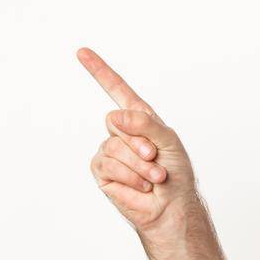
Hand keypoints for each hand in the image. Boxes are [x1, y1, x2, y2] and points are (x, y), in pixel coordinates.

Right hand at [78, 47, 198, 232]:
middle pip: (116, 121)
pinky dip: (129, 176)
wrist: (172, 207)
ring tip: (154, 177)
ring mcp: (110, 151)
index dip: (100, 71)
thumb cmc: (177, 174)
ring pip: (114, 146)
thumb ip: (145, 123)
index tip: (82, 52)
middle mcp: (123, 132)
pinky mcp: (103, 171)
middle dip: (140, 142)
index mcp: (141, 119)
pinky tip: (141, 186)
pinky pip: (108, 164)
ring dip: (139, 164)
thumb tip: (114, 115)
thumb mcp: (169, 141)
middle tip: (156, 158)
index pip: (117, 90)